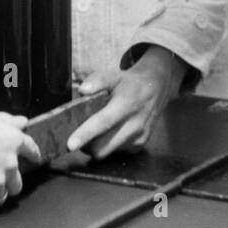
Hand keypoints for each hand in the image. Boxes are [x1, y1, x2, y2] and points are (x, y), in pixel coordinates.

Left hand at [66, 46, 189, 158]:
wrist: (157, 89)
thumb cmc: (130, 83)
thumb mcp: (114, 75)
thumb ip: (98, 81)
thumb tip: (83, 90)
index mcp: (126, 104)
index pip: (103, 122)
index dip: (85, 134)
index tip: (70, 144)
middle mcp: (135, 124)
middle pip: (102, 147)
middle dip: (87, 145)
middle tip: (79, 136)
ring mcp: (139, 137)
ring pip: (108, 152)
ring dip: (97, 146)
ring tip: (96, 131)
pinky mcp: (140, 145)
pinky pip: (117, 152)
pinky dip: (109, 145)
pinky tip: (111, 132)